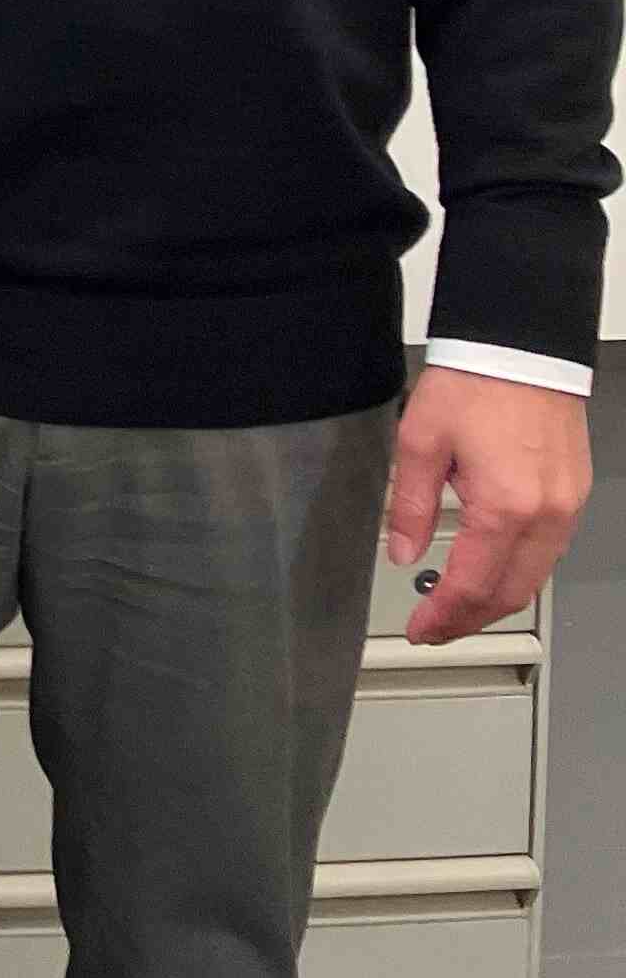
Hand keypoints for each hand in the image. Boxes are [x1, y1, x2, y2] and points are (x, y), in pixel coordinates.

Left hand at [387, 366, 589, 645]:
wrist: (521, 348)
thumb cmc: (473, 385)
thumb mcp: (419, 442)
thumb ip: (409, 505)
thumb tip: (401, 552)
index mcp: (505, 506)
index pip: (472, 584)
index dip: (442, 616)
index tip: (419, 629)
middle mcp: (547, 514)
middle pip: (511, 593)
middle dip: (470, 619)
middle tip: (435, 629)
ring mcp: (568, 506)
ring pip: (536, 577)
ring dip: (497, 600)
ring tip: (458, 607)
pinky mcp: (575, 494)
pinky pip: (550, 551)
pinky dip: (520, 572)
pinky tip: (493, 571)